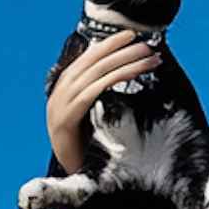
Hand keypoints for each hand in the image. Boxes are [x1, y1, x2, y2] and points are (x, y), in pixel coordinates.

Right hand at [46, 28, 159, 172]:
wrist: (71, 173)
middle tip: (145, 44)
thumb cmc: (86, 145)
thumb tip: (119, 74)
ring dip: (125, 62)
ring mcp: (60, 104)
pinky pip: (92, 91)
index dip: (108, 45)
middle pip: (93, 61)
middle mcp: (60, 91)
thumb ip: (97, 95)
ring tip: (148, 58)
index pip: (87, 58)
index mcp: (65, 87)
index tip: (129, 35)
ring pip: (96, 73)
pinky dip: (113, 79)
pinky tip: (131, 73)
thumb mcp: (92, 115)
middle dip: (121, 50)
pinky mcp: (65, 117)